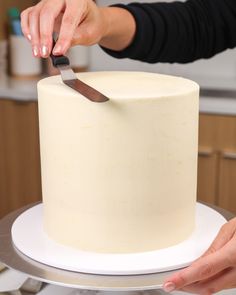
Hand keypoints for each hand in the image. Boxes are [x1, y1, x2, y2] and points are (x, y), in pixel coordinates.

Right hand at [20, 0, 135, 57]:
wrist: (90, 19)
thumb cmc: (91, 23)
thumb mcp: (90, 33)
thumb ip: (77, 38)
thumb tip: (61, 48)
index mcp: (77, 1)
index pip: (68, 20)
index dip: (63, 37)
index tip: (58, 52)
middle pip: (47, 14)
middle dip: (44, 37)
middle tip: (44, 53)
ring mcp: (48, 2)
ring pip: (35, 15)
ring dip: (34, 36)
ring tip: (39, 53)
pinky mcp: (41, 8)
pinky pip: (28, 15)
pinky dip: (27, 29)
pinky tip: (32, 41)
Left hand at [163, 217, 235, 293]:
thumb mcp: (231, 229)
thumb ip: (214, 246)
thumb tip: (199, 261)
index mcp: (234, 254)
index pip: (202, 270)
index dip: (184, 279)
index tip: (170, 283)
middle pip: (207, 286)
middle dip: (187, 286)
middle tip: (172, 283)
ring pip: (216, 288)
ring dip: (197, 285)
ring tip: (183, 280)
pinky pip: (225, 285)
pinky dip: (210, 282)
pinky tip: (201, 277)